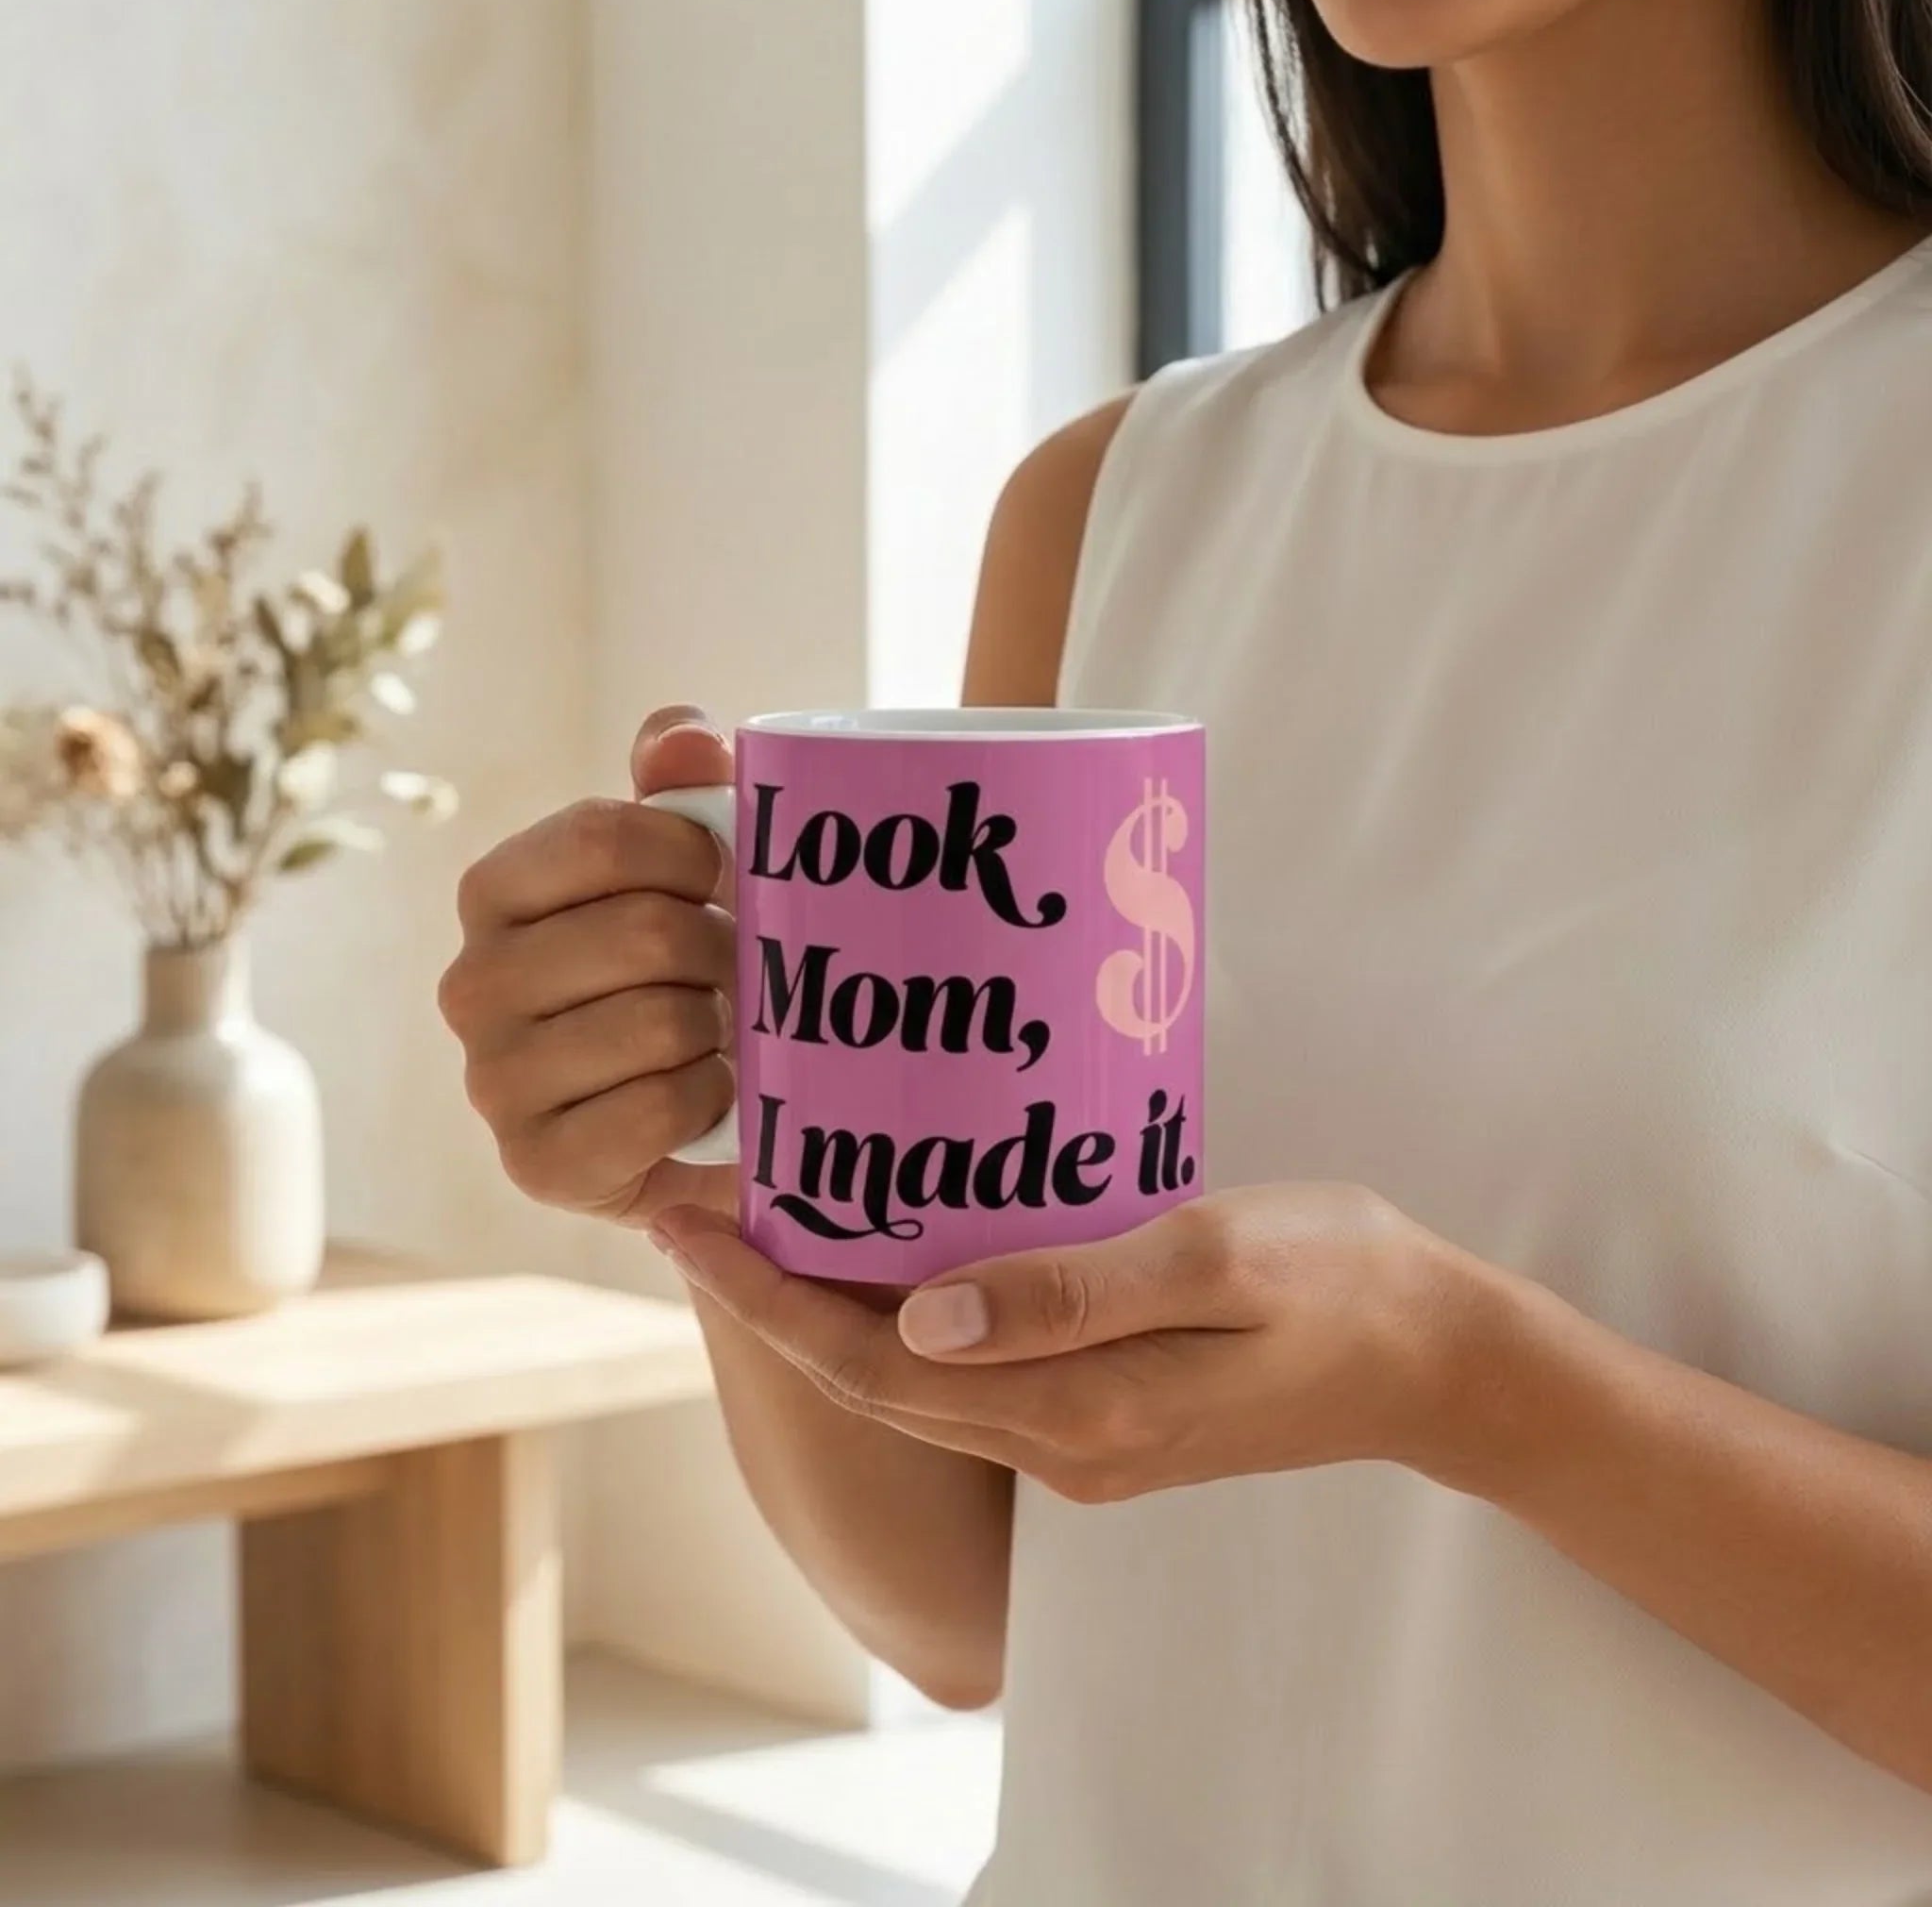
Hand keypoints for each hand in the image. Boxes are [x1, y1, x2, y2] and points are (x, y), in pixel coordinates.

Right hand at [439, 705, 739, 1225]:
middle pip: (643, 934)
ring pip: (657, 1024)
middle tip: (737, 973)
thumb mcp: (685, 874)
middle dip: (720, 952)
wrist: (696, 1122)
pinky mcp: (536, 1162)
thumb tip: (688, 734)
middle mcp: (472, 983)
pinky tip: (705, 1097)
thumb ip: (682, 788)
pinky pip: (655, 1111)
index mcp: (497, 891)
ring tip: (718, 1034)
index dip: (694, 855)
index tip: (726, 879)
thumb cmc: (684, 976)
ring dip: (717, 1030)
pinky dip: (706, 1101)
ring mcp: (494, 1080)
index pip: (601, 837)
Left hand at [650, 1183, 1497, 1502]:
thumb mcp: (1216, 1261)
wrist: (1434, 1360)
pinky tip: (885, 1250)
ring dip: (826, 1308)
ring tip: (763, 1216)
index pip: (873, 1362)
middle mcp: (1060, 1443)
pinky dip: (901, 1315)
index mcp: (1079, 1411)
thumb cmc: (1338, 1285)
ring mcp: (1081, 1439)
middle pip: (871, 1378)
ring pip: (911, 1379)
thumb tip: (919, 1315)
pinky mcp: (1103, 1413)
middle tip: (691, 1202)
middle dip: (769, 1298)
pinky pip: (966, 1372)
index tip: (682, 1218)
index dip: (765, 1297)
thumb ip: (1073, 1291)